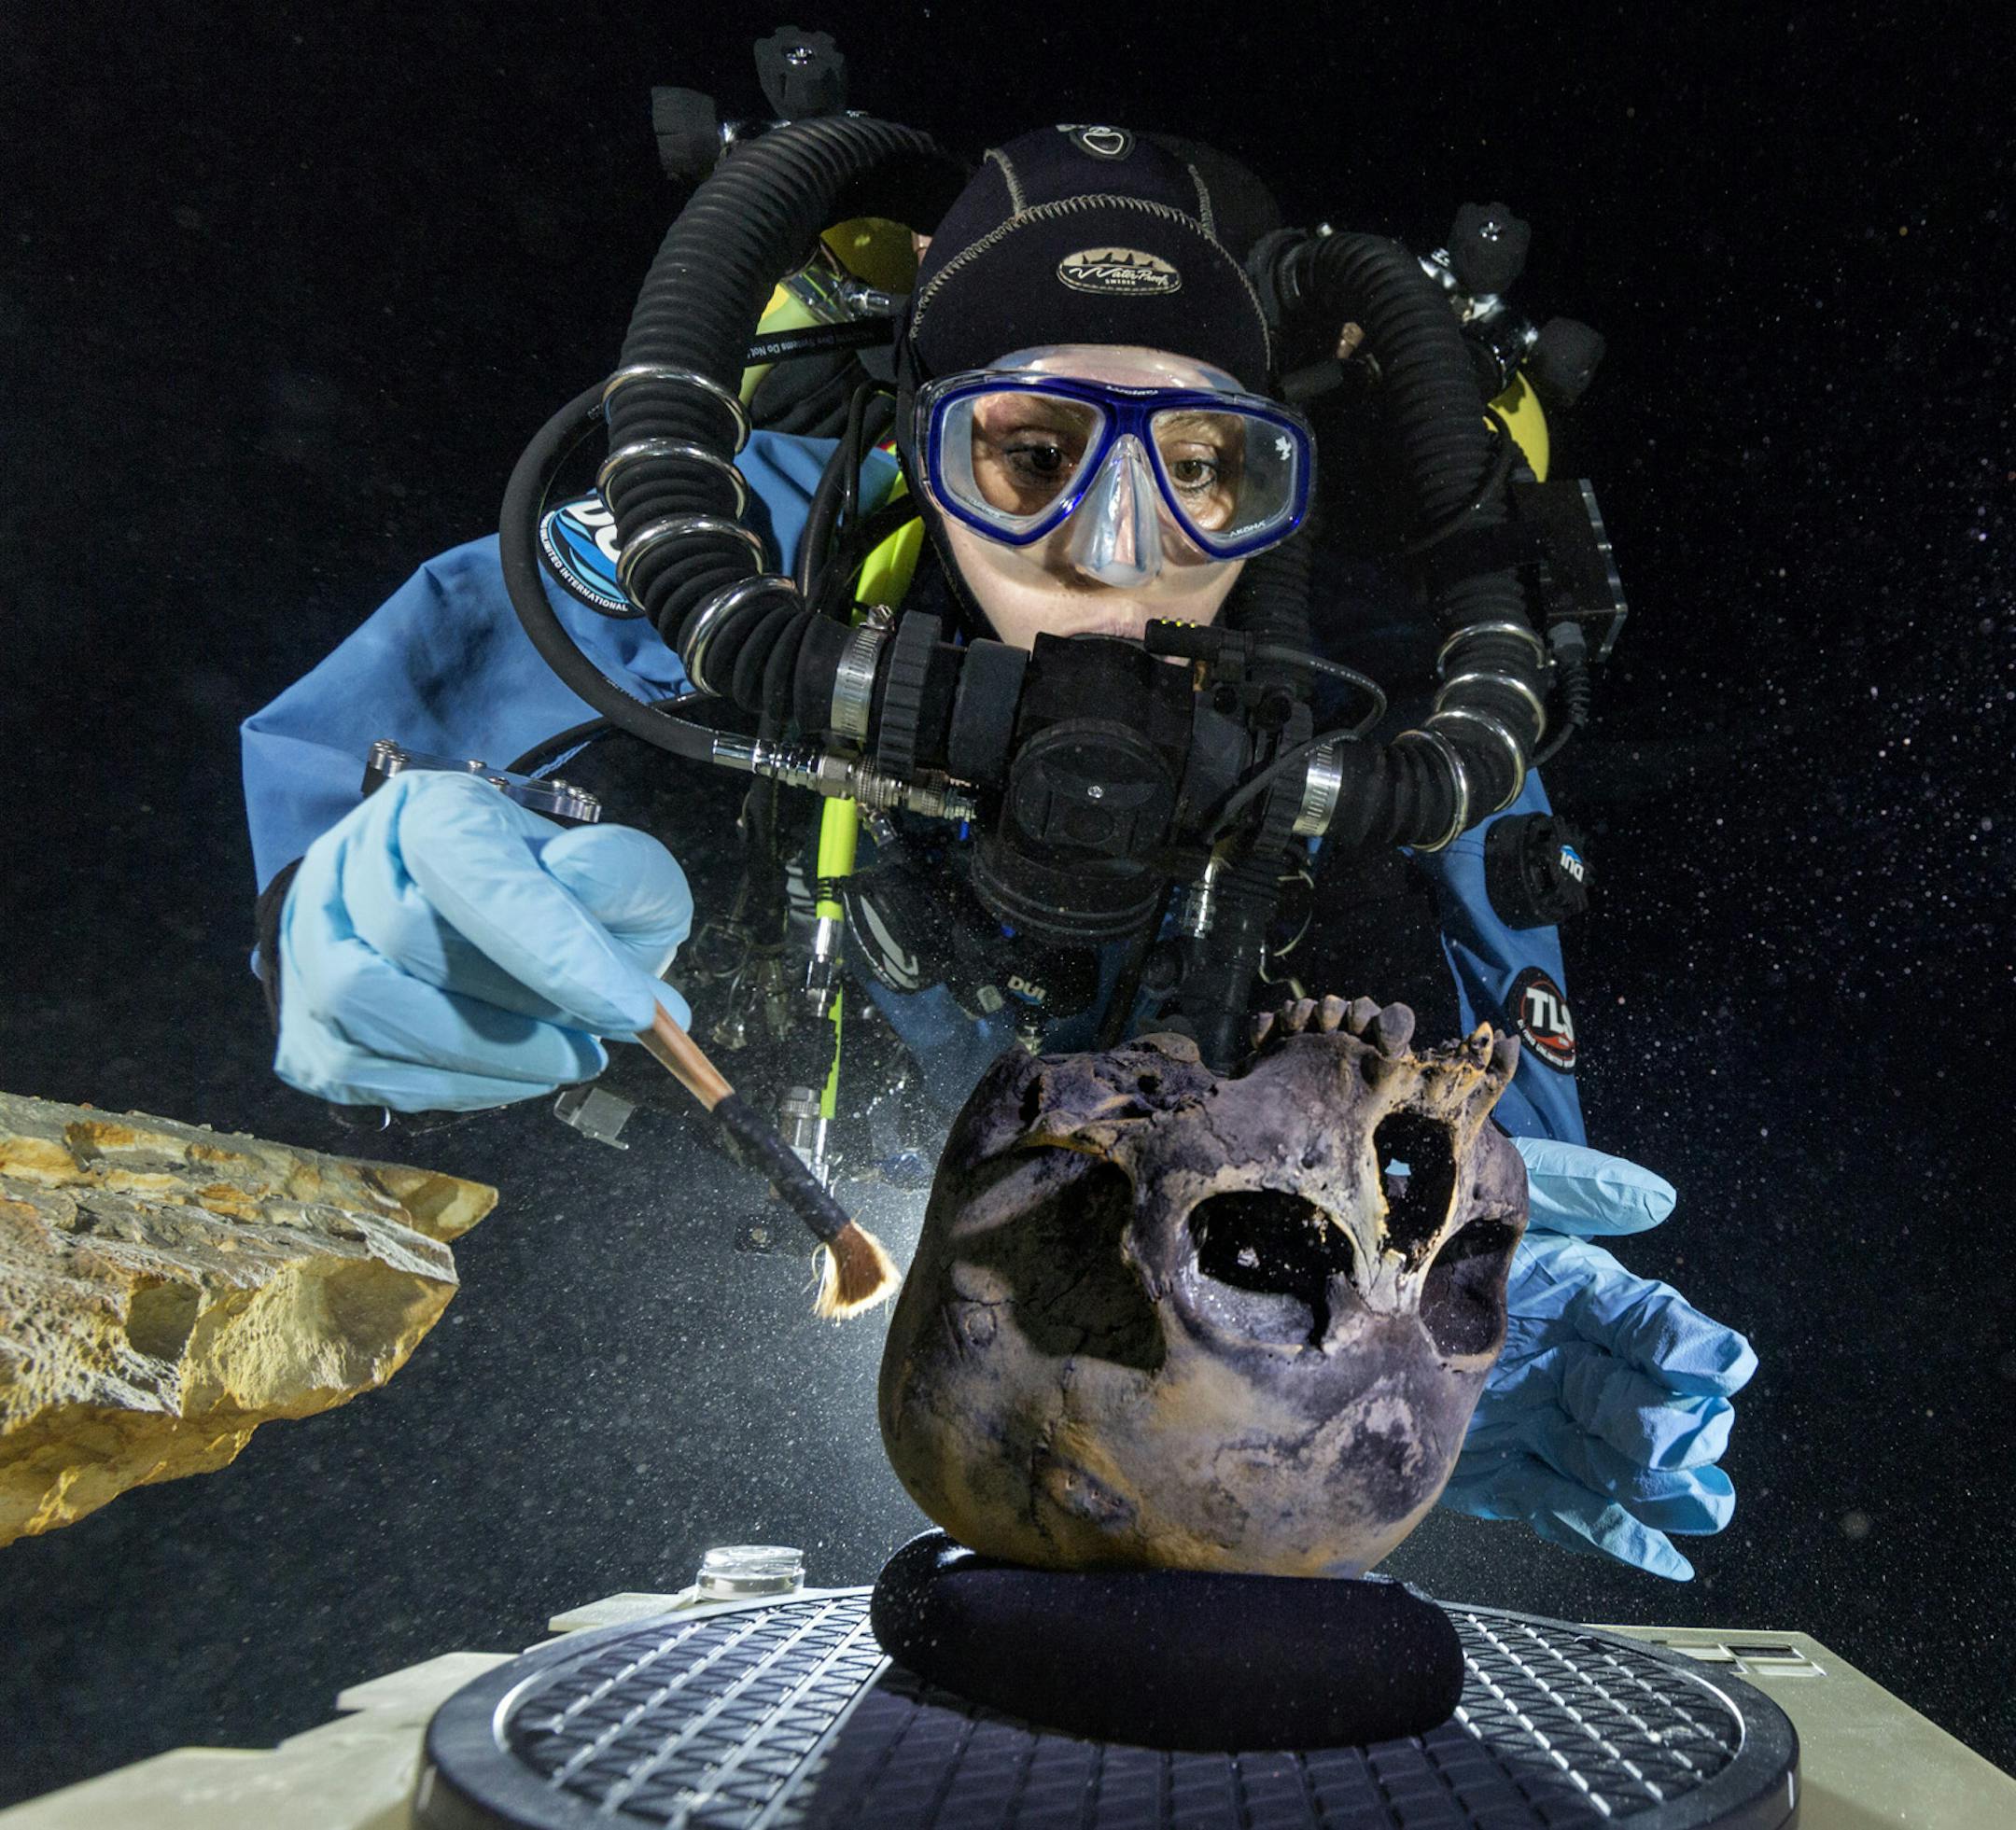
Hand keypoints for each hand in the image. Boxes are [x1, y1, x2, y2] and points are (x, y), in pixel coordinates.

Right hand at [274, 771, 690, 1109]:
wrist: (501, 941)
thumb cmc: (564, 905)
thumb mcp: (622, 873)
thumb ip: (621, 871)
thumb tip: (582, 880)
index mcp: (431, 808)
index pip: (464, 865)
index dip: (545, 943)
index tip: (629, 1008)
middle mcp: (350, 862)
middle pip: (409, 940)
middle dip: (523, 1005)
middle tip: (606, 1037)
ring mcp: (312, 944)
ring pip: (370, 1012)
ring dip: (489, 1057)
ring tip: (571, 1059)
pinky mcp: (305, 1025)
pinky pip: (359, 1070)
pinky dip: (452, 1087)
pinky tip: (515, 1076)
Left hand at [1438, 1137, 1757, 1579]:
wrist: (1359, 1276)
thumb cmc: (1434, 1214)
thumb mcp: (1502, 1188)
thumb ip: (1575, 1187)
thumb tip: (1657, 1198)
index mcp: (1577, 1293)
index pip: (1640, 1320)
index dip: (1682, 1342)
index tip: (1722, 1364)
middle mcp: (1570, 1359)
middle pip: (1633, 1398)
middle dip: (1668, 1423)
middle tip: (1687, 1441)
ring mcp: (1543, 1419)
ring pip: (1610, 1460)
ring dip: (1656, 1487)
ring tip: (1699, 1507)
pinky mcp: (1508, 1469)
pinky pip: (1562, 1505)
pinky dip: (1609, 1532)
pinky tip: (1662, 1556)